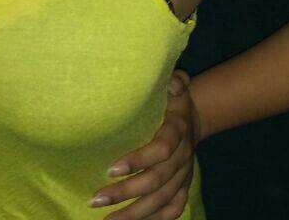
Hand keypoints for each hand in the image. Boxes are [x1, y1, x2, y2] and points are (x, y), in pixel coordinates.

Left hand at [90, 70, 200, 219]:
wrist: (192, 115)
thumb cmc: (170, 97)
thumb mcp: (172, 83)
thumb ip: (171, 81)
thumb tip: (173, 81)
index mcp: (178, 129)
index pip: (161, 149)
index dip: (139, 160)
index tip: (110, 168)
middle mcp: (183, 156)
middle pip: (156, 180)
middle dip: (126, 192)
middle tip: (95, 199)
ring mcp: (184, 175)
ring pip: (161, 201)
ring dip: (134, 213)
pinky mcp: (183, 187)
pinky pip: (173, 210)